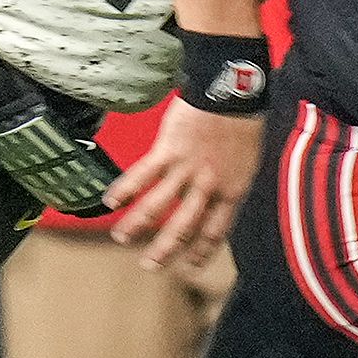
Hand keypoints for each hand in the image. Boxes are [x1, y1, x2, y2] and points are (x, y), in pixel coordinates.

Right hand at [106, 98, 262, 269]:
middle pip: (183, 227)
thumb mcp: (246, 161)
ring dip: (137, 225)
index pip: (215, 232)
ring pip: (157, 206)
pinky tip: (110, 202)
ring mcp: (187, 170)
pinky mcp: (168, 151)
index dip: (202, 252)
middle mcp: (209, 186)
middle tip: (150, 265)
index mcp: (232, 191)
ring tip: (121, 238)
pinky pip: (142, 176)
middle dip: (164, 250)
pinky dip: (125, 191)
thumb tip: (212, 198)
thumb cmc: (243, 122)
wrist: (233, 92)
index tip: (191, 265)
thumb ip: (228, 183)